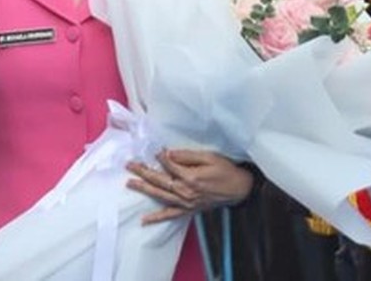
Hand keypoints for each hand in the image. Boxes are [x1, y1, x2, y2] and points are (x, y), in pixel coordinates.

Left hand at [127, 149, 254, 223]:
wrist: (240, 189)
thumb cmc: (226, 171)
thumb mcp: (209, 157)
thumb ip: (187, 156)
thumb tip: (168, 153)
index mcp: (191, 177)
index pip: (168, 165)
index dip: (159, 157)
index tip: (153, 151)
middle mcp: (186, 192)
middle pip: (159, 181)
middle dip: (143, 172)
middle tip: (130, 165)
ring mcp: (186, 203)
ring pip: (161, 196)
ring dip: (144, 189)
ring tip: (130, 183)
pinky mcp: (189, 210)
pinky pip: (170, 215)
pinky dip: (157, 218)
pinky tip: (145, 220)